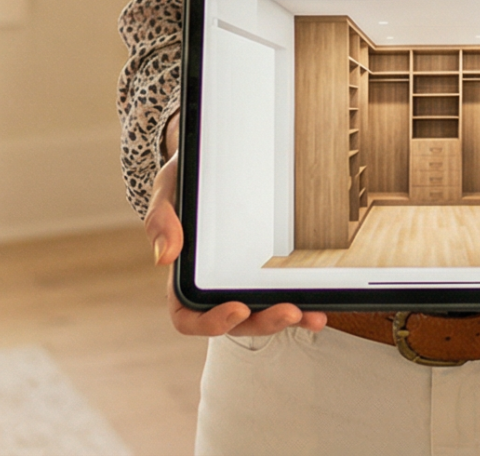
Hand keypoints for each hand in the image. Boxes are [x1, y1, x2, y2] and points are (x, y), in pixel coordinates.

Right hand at [148, 138, 326, 339]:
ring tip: (309, 313)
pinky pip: (282, 294)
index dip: (211, 323)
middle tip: (288, 310)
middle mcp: (214, 286)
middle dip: (263, 322)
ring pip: (262, 315)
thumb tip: (164, 258)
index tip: (237, 310)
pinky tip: (318, 307)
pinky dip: (301, 305)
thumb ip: (160, 220)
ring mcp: (242, 281)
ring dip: (286, 320)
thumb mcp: (168, 189)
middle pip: (235, 323)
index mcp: (185, 276)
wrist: (216, 156)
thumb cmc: (187, 178)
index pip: (188, 316)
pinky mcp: (266, 270)